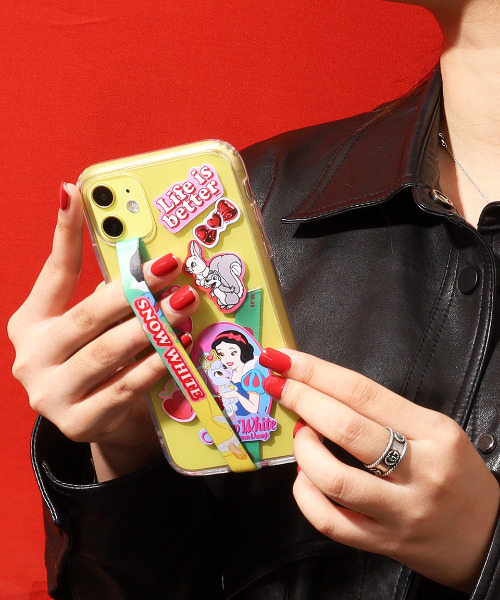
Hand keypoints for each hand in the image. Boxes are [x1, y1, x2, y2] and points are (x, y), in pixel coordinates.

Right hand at [8, 184, 199, 480]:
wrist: (98, 421)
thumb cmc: (100, 364)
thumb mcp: (94, 328)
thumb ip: (107, 298)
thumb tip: (139, 250)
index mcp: (30, 324)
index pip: (53, 274)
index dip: (66, 234)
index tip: (76, 194)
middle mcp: (32, 357)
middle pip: (88, 316)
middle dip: (134, 289)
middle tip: (170, 267)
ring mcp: (50, 394)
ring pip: (107, 352)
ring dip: (150, 326)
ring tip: (183, 304)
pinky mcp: (77, 423)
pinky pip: (124, 387)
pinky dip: (153, 366)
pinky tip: (175, 347)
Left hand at [260, 348, 499, 592]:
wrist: (490, 536)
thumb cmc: (457, 474)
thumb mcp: (437, 432)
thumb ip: (386, 413)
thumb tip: (324, 391)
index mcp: (433, 432)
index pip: (363, 392)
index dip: (317, 372)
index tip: (285, 360)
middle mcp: (421, 470)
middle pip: (347, 428)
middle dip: (302, 400)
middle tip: (279, 386)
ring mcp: (402, 511)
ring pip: (336, 479)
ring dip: (304, 450)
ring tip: (300, 435)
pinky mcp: (385, 543)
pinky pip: (332, 522)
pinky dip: (306, 496)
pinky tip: (303, 479)